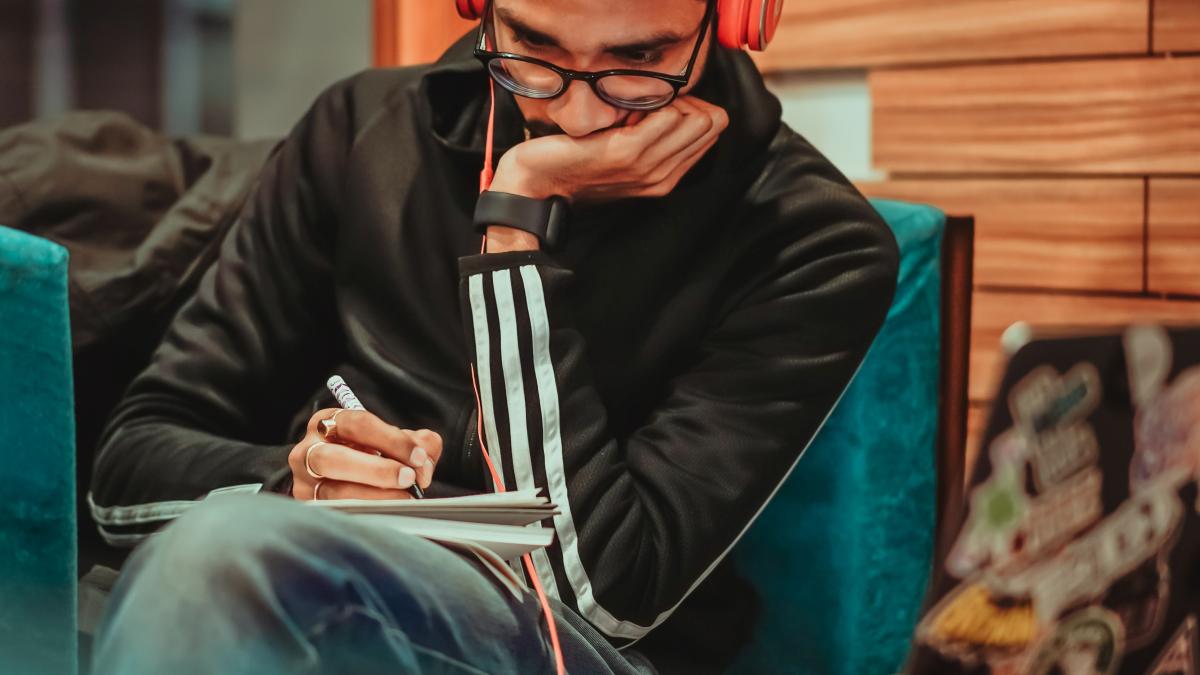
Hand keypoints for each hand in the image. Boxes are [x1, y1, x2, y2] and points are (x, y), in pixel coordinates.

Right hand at [288, 408, 441, 500]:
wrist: (337, 480)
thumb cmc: (371, 455)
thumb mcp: (393, 441)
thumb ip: (417, 443)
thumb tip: (424, 460)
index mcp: (330, 422)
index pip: (359, 424)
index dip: (392, 440)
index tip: (418, 457)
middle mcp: (309, 450)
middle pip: (336, 458)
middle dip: (378, 470)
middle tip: (410, 479)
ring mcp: (305, 484)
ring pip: (333, 492)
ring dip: (374, 497)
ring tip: (404, 499)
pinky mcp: (310, 510)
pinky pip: (336, 515)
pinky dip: (366, 514)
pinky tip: (387, 514)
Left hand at [489, 95, 728, 203]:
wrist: (537, 183)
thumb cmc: (575, 163)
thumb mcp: (622, 154)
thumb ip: (651, 139)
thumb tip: (672, 106)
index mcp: (664, 178)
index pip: (713, 130)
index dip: (692, 108)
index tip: (660, 108)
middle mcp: (662, 176)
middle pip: (711, 123)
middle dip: (687, 103)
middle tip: (648, 107)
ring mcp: (646, 166)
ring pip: (696, 119)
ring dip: (670, 102)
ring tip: (635, 110)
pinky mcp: (625, 152)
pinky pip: (668, 117)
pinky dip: (653, 104)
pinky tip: (626, 111)